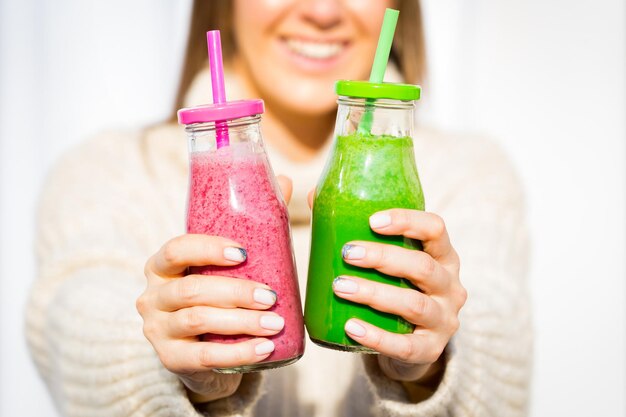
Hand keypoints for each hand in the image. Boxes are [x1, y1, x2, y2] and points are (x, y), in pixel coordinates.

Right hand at [136, 176, 292, 402]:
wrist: (202, 352)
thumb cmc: (217, 297)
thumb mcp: (226, 265)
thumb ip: (250, 225)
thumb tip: (284, 180)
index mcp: (163, 266)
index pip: (176, 249)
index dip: (208, 249)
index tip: (243, 253)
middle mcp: (152, 295)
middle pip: (192, 289)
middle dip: (236, 292)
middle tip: (271, 296)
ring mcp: (158, 330)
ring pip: (198, 321)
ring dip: (241, 322)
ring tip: (276, 322)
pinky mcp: (170, 360)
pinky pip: (204, 357)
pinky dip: (238, 353)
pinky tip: (266, 349)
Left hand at [332, 209, 466, 382]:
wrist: (413, 342)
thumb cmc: (396, 287)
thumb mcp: (390, 261)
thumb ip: (357, 230)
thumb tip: (312, 197)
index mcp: (443, 256)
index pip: (436, 229)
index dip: (407, 221)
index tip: (372, 220)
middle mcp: (451, 286)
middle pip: (422, 266)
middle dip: (382, 258)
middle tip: (347, 253)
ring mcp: (445, 319)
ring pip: (414, 304)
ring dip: (374, 293)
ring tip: (340, 286)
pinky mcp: (431, 349)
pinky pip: (406, 345)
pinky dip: (377, 336)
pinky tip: (350, 326)